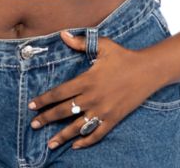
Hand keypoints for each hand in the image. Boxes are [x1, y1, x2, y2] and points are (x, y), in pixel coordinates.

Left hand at [27, 30, 161, 149]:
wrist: (147, 71)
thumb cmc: (123, 56)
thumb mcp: (102, 46)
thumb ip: (80, 42)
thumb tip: (63, 34)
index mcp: (87, 80)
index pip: (59, 93)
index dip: (44, 100)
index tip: (31, 105)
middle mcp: (92, 98)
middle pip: (64, 111)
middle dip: (47, 118)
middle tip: (33, 125)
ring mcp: (103, 110)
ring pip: (78, 127)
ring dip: (62, 136)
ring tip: (49, 144)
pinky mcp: (113, 119)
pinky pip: (97, 134)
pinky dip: (86, 141)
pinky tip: (76, 145)